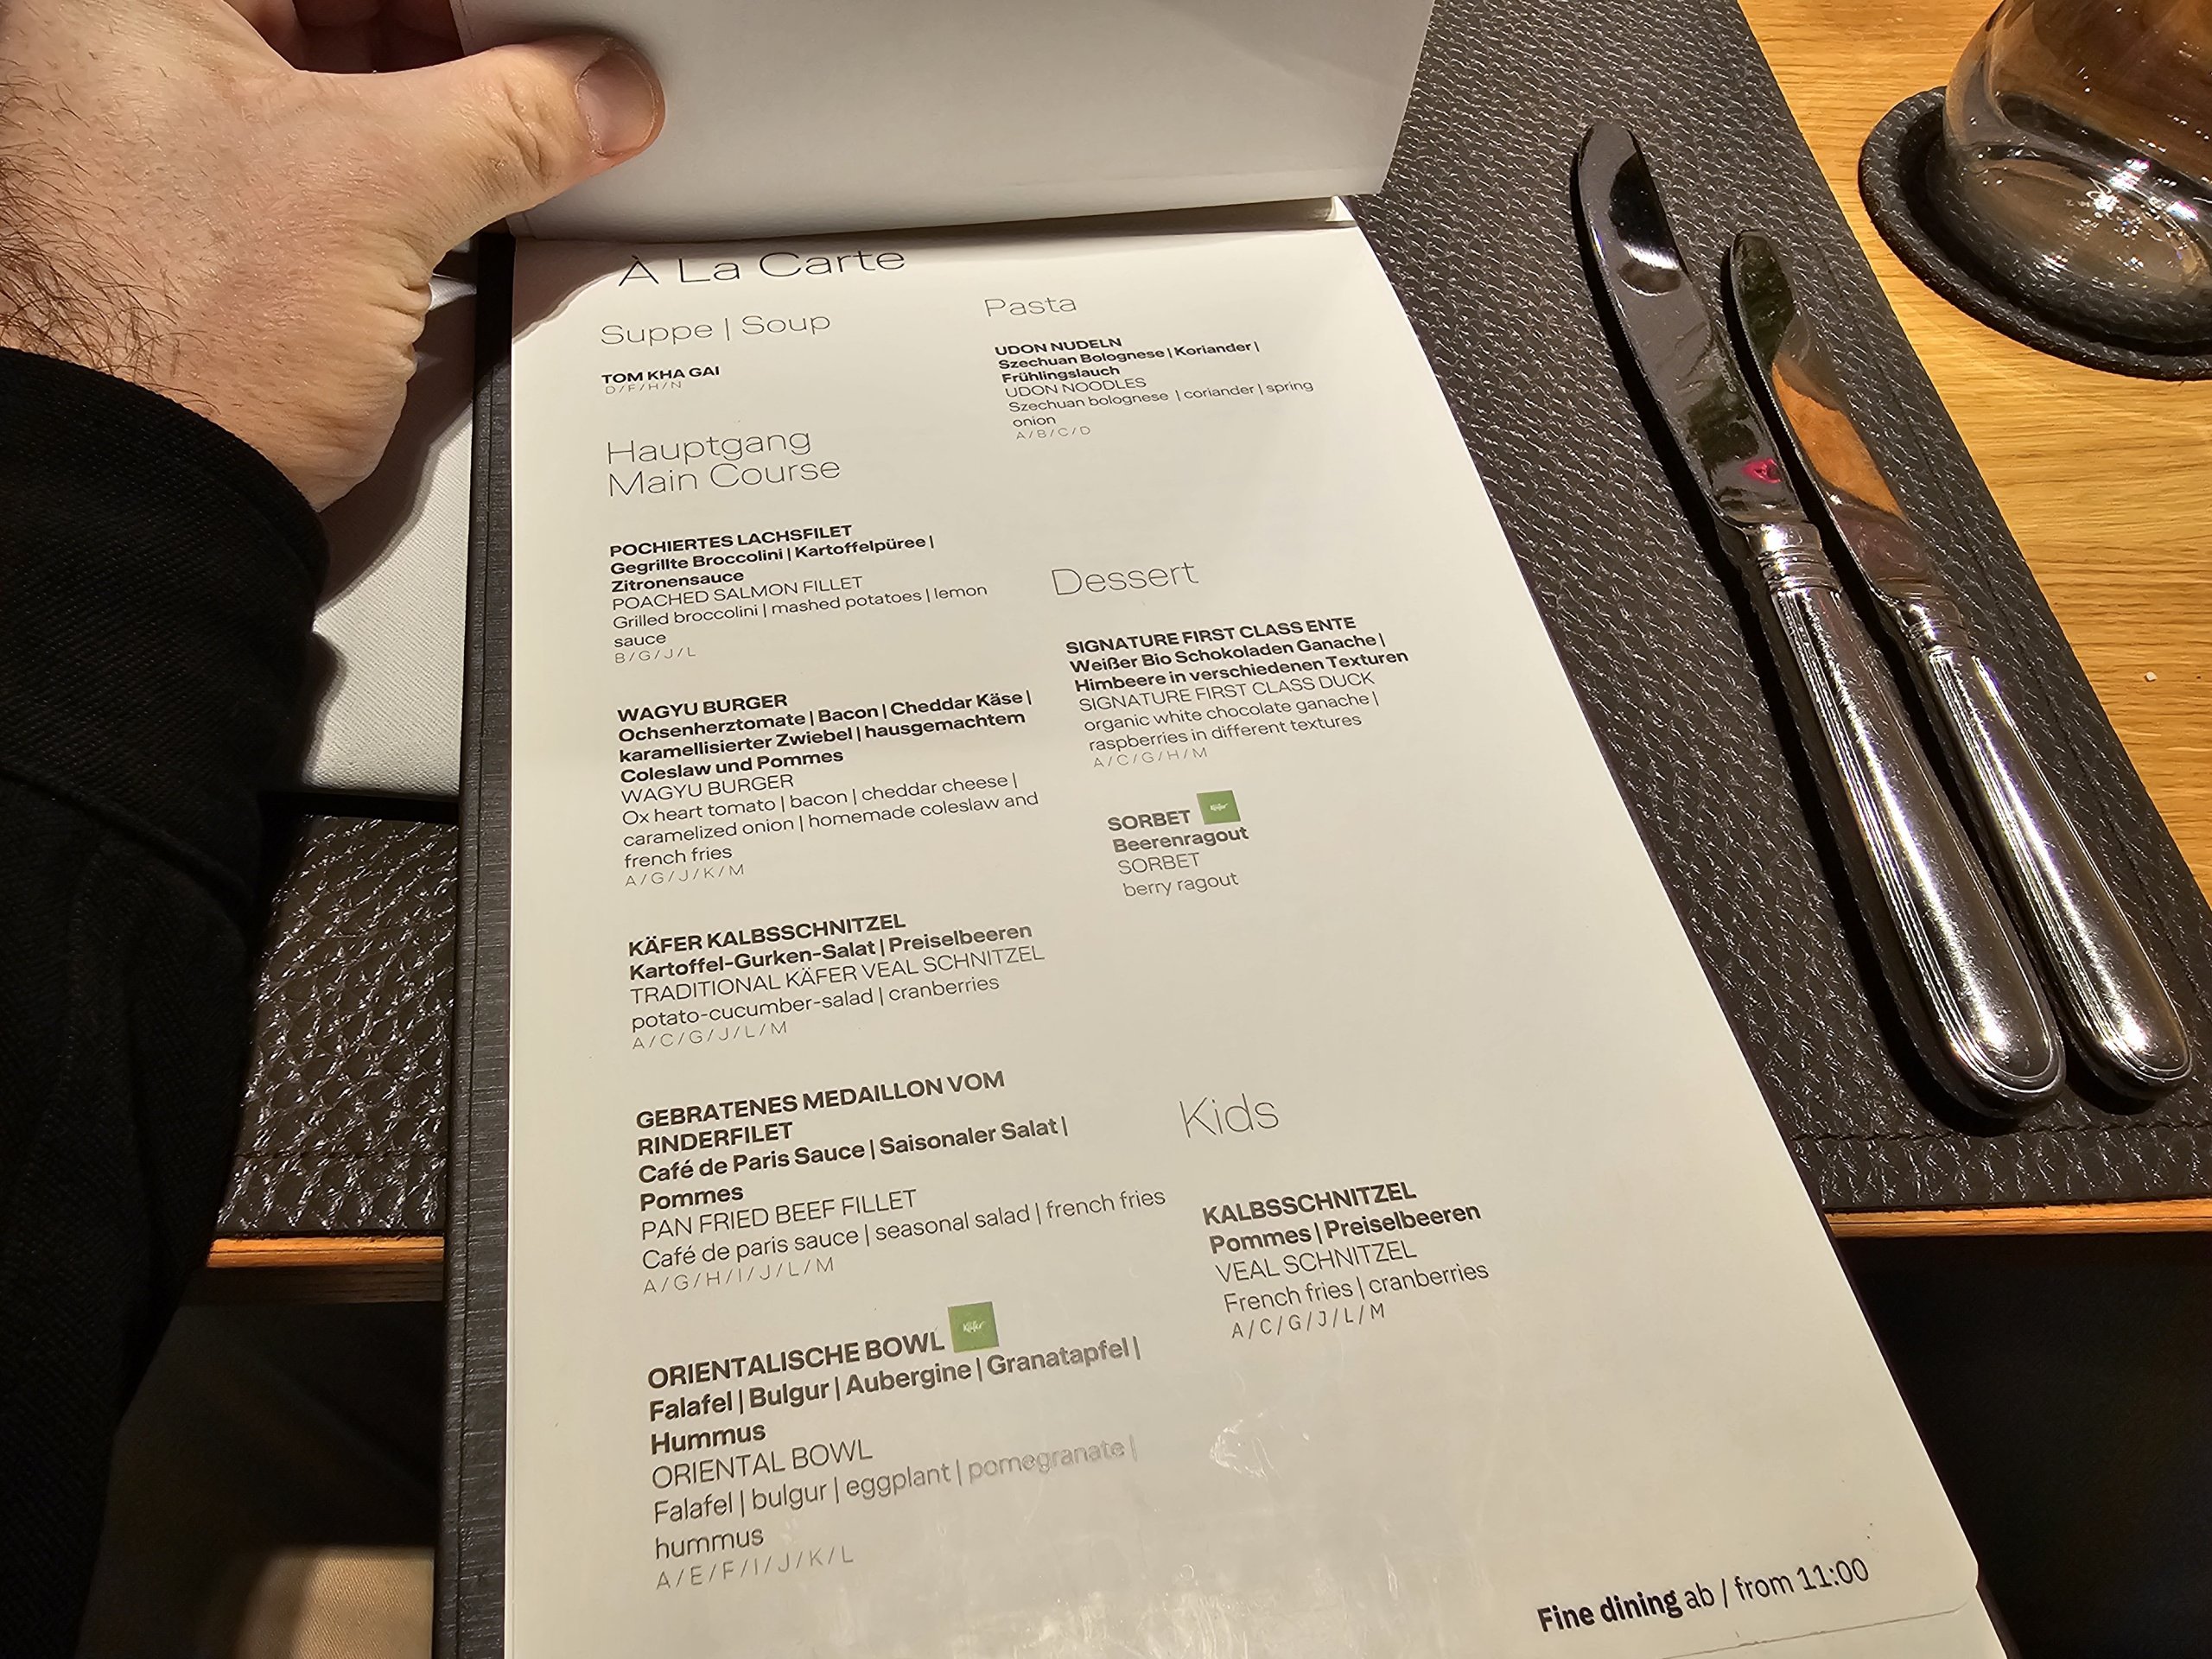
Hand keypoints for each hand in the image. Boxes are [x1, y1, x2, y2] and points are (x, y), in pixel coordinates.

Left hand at [0, 1, 662, 506]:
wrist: (132, 508)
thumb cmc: (167, 346)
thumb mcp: (382, 189)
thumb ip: (510, 117)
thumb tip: (591, 89)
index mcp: (128, 0)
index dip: (473, 0)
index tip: (554, 27)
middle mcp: (119, 58)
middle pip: (337, 11)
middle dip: (464, 48)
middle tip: (559, 84)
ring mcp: (152, 149)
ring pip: (334, 86)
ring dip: (444, 118)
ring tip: (529, 147)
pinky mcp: (195, 232)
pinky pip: (321, 168)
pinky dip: (404, 181)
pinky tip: (470, 202)